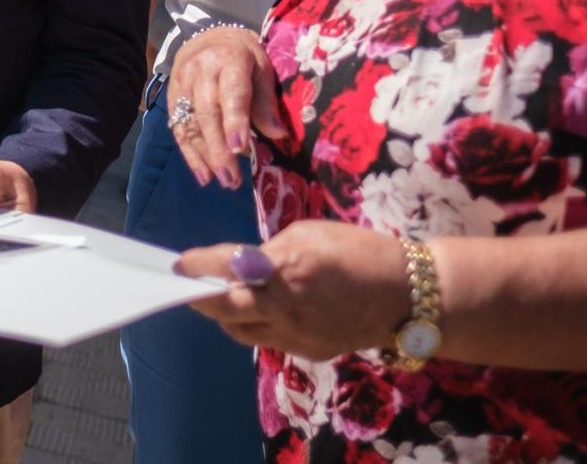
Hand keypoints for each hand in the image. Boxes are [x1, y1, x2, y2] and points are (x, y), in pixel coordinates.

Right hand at [169, 26, 284, 189]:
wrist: (208, 38)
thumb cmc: (243, 57)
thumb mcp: (262, 69)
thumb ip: (266, 102)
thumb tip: (278, 135)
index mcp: (230, 59)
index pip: (232, 93)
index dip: (235, 120)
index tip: (240, 148)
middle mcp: (201, 70)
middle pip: (207, 112)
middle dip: (219, 148)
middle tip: (231, 178)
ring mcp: (183, 83)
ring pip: (191, 123)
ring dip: (205, 156)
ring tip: (222, 180)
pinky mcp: (172, 96)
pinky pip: (178, 128)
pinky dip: (190, 153)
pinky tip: (203, 175)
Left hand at [175, 221, 409, 359]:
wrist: (406, 295)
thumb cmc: (357, 251)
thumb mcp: (308, 234)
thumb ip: (271, 251)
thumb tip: (243, 264)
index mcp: (287, 269)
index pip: (227, 268)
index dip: (198, 266)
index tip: (180, 263)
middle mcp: (286, 307)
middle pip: (224, 310)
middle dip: (202, 298)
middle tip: (191, 286)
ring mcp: (296, 335)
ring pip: (241, 331)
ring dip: (226, 314)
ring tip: (222, 296)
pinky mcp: (308, 352)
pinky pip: (267, 339)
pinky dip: (255, 324)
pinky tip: (258, 309)